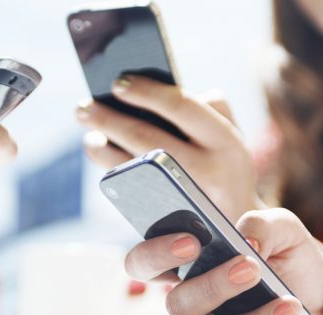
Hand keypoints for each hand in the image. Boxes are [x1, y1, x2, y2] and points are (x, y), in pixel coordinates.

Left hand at [76, 75, 259, 220]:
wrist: (238, 225)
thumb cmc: (225, 167)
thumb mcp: (230, 135)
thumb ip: (209, 106)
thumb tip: (160, 89)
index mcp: (226, 140)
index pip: (181, 105)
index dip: (146, 91)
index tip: (117, 82)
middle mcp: (209, 169)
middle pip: (146, 137)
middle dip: (108, 119)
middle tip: (83, 106)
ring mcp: (187, 198)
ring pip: (132, 166)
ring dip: (102, 146)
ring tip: (89, 132)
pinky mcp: (169, 218)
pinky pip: (131, 190)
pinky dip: (111, 169)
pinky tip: (101, 154)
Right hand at [125, 208, 322, 314]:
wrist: (322, 297)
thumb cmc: (287, 259)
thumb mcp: (283, 230)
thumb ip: (263, 225)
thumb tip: (248, 243)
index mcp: (186, 267)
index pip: (144, 262)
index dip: (156, 253)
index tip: (190, 242)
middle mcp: (188, 307)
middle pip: (179, 304)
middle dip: (213, 287)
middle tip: (251, 268)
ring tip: (293, 305)